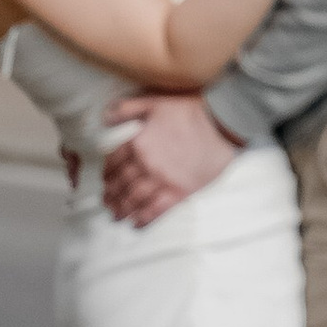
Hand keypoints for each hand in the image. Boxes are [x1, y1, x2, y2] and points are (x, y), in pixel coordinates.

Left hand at [98, 91, 237, 228]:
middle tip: (106, 202)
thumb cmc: (190, 111)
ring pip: (135, 199)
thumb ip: (127, 108)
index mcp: (138, 143)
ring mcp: (162, 180)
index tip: (105, 179)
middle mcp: (146, 165)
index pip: (114, 161)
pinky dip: (144, 219)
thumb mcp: (154, 102)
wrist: (221, 124)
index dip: (107, 172)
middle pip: (122, 183)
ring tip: (115, 215)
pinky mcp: (179, 192)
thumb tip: (105, 117)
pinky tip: (136, 224)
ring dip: (122, 209)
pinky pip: (156, 210)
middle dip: (111, 194)